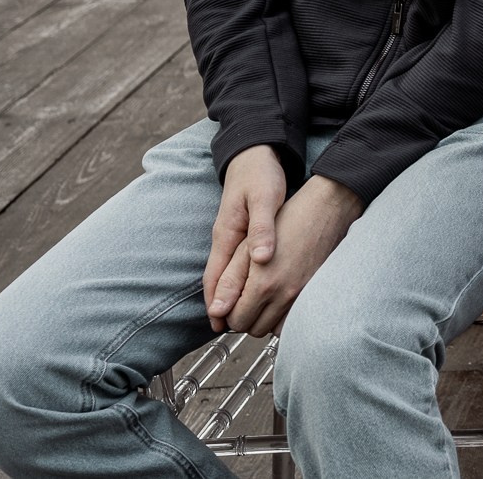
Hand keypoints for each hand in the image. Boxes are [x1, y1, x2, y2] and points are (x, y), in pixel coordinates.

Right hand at [204, 144, 285, 332]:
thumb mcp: (265, 199)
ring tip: (234, 316)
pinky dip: (236, 280)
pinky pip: (234, 262)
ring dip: (227, 294)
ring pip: (225, 272)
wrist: (255, 153)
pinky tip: (245, 288)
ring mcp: (230, 235)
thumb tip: (262, 260)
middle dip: (219, 304)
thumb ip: (263, 229)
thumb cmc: (261, 175)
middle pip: (217, 279)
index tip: (219, 323)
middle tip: (227, 329)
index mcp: (227, 234)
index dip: (217, 300)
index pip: (216, 275)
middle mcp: (224, 238)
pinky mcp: (240, 231)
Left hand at [224, 176, 363, 336]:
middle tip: (246, 297)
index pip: (236, 321)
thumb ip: (229, 282)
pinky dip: (283, 316)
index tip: (232, 298)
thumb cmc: (286, 222)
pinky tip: (280, 297)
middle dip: (245, 317)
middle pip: (254, 329)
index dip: (228, 312)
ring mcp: (303, 296)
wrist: (325, 210)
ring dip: (264, 319)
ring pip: (274, 328)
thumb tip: (216, 311)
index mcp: (263, 285)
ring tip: (263, 298)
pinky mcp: (315, 292)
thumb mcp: (247, 247)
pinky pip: (294, 319)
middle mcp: (285, 296)